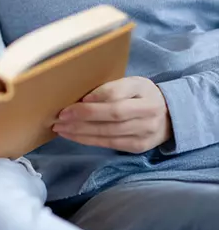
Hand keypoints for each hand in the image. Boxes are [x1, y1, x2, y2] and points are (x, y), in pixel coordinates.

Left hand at [52, 76, 172, 152]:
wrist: (169, 116)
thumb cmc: (140, 95)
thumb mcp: (131, 83)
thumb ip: (111, 87)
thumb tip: (82, 97)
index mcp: (143, 89)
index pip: (119, 93)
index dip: (98, 96)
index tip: (80, 98)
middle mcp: (147, 111)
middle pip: (113, 114)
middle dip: (84, 116)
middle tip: (60, 115)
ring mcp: (145, 131)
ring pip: (109, 132)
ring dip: (81, 131)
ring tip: (60, 127)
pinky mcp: (139, 146)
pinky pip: (110, 144)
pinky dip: (89, 140)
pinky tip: (73, 136)